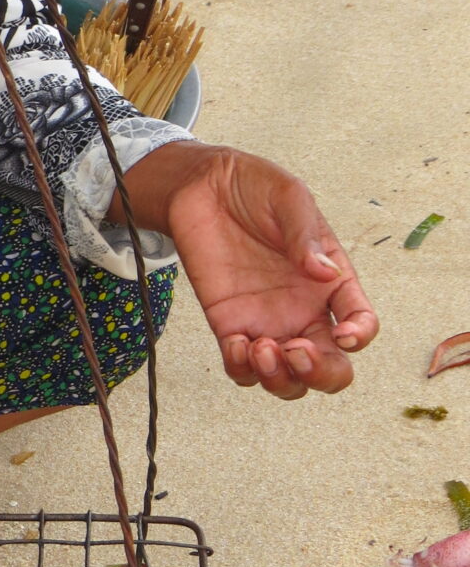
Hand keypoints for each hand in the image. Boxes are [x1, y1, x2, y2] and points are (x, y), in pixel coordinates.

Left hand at [118, 144, 378, 398]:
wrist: (204, 186)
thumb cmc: (255, 188)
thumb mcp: (288, 198)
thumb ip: (305, 235)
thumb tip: (324, 273)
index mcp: (331, 283)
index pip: (361, 323)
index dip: (360, 336)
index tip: (342, 333)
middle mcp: (304, 311)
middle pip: (330, 368)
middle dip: (321, 375)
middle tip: (296, 352)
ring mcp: (267, 322)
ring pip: (286, 379)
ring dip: (280, 380)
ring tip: (262, 348)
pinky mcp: (229, 325)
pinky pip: (240, 368)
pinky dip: (241, 369)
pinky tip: (236, 343)